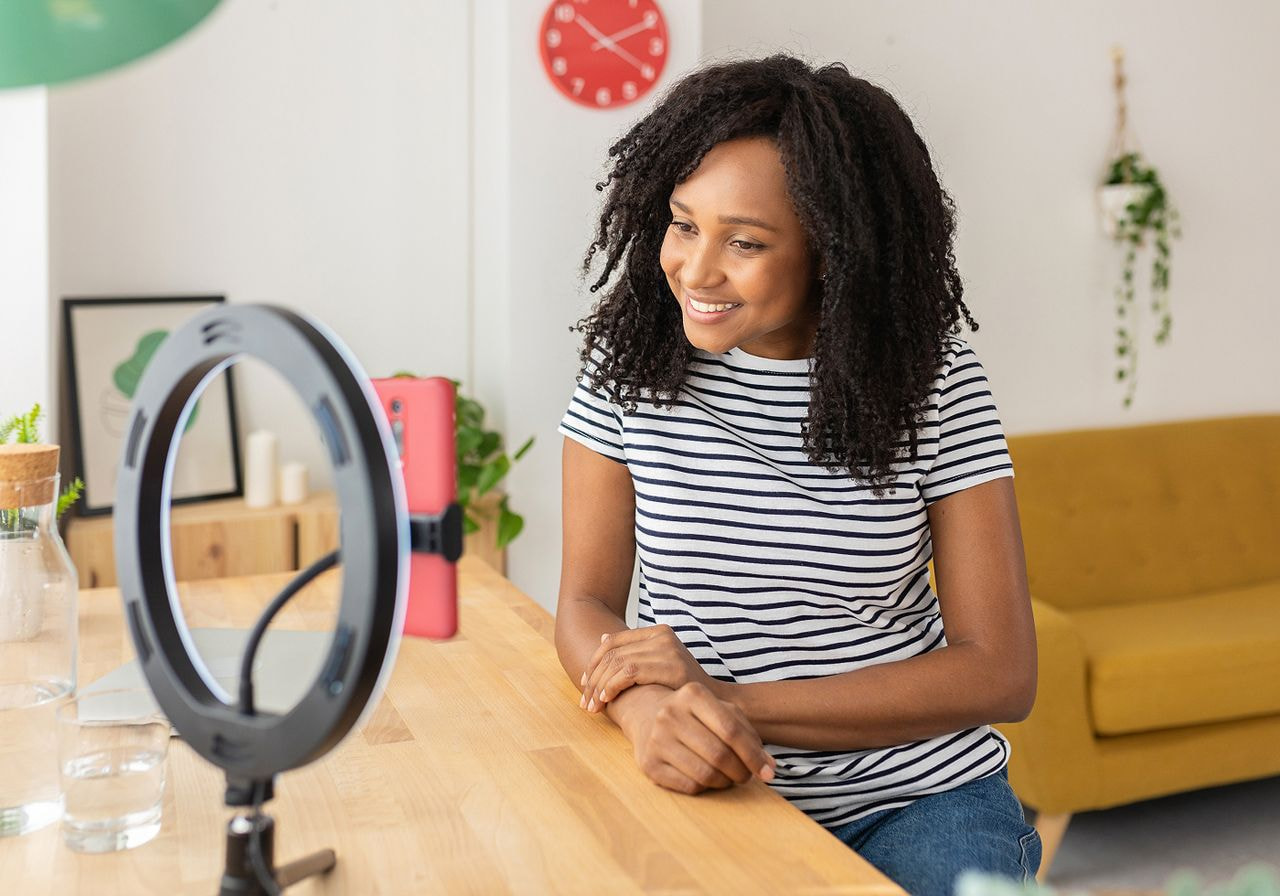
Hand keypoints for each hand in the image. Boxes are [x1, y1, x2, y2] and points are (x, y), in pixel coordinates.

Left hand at [580, 625, 713, 711]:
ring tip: (593, 706)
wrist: (716, 704)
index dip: (593, 663)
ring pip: (617, 663)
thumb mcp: (659, 665)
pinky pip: (629, 672)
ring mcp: (667, 649)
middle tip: (585, 702)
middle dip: (593, 678)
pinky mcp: (670, 666)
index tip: (584, 684)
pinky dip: (613, 686)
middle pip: (612, 653)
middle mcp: (662, 636)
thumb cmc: (683, 689)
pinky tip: (607, 700)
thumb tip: (603, 637)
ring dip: (599, 686)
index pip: (612, 642)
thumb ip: (635, 652)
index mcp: (658, 632)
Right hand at [622, 682, 775, 794]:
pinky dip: (705, 788)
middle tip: (746, 776)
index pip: (732, 730)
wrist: (647, 714)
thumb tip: (769, 766)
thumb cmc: (695, 715)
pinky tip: (707, 779)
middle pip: (719, 754)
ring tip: (728, 777)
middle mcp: (670, 713)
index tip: (769, 772)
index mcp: (692, 694)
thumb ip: (747, 734)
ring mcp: (656, 739)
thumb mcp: (721, 711)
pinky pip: (689, 786)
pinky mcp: (648, 764)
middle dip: (741, 772)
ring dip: (724, 782)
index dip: (754, 755)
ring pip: (705, 774)